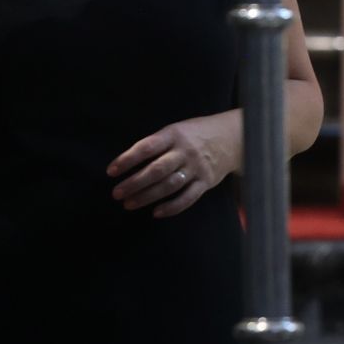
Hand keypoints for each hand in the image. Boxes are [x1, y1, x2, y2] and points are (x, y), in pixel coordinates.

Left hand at [109, 114, 240, 217]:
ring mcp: (197, 167)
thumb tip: (128, 162)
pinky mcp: (206, 181)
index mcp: (174, 135)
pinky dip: (172, 207)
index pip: (147, 147)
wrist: (232, 137)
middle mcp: (186, 151)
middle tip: (116, 193)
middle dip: (134, 183)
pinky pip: (188, 197)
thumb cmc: (195, 134)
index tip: (111, 171)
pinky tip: (156, 212)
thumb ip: (157, 144)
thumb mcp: (177, 130)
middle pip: (157, 170)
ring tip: (129, 204)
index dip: (128, 159)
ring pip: (169, 185)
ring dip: (147, 197)